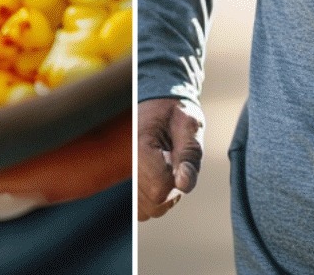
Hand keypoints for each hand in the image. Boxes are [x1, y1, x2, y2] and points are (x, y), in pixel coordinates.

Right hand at [136, 97, 202, 220]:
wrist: (156, 102)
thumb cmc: (175, 112)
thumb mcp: (189, 125)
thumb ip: (189, 155)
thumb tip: (184, 185)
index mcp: (140, 146)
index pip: (159, 188)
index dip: (177, 182)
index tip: (181, 164)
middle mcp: (126, 162)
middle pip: (152, 204)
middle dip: (171, 194)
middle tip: (178, 171)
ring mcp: (124, 174)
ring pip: (145, 211)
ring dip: (163, 200)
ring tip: (169, 175)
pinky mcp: (127, 182)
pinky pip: (139, 209)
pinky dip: (153, 203)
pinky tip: (160, 182)